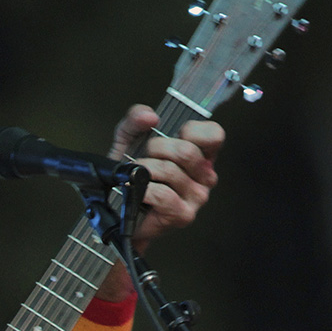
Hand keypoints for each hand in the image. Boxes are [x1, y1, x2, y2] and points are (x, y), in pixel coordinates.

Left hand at [109, 104, 223, 250]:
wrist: (117, 210)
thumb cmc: (132, 176)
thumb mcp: (129, 141)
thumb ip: (135, 121)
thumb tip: (149, 116)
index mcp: (201, 156)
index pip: (214, 134)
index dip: (190, 130)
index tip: (172, 136)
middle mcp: (204, 176)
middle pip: (187, 151)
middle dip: (156, 149)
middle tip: (143, 158)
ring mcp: (196, 197)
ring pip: (170, 171)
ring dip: (144, 170)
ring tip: (136, 177)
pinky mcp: (183, 215)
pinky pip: (162, 194)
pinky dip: (143, 190)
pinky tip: (138, 192)